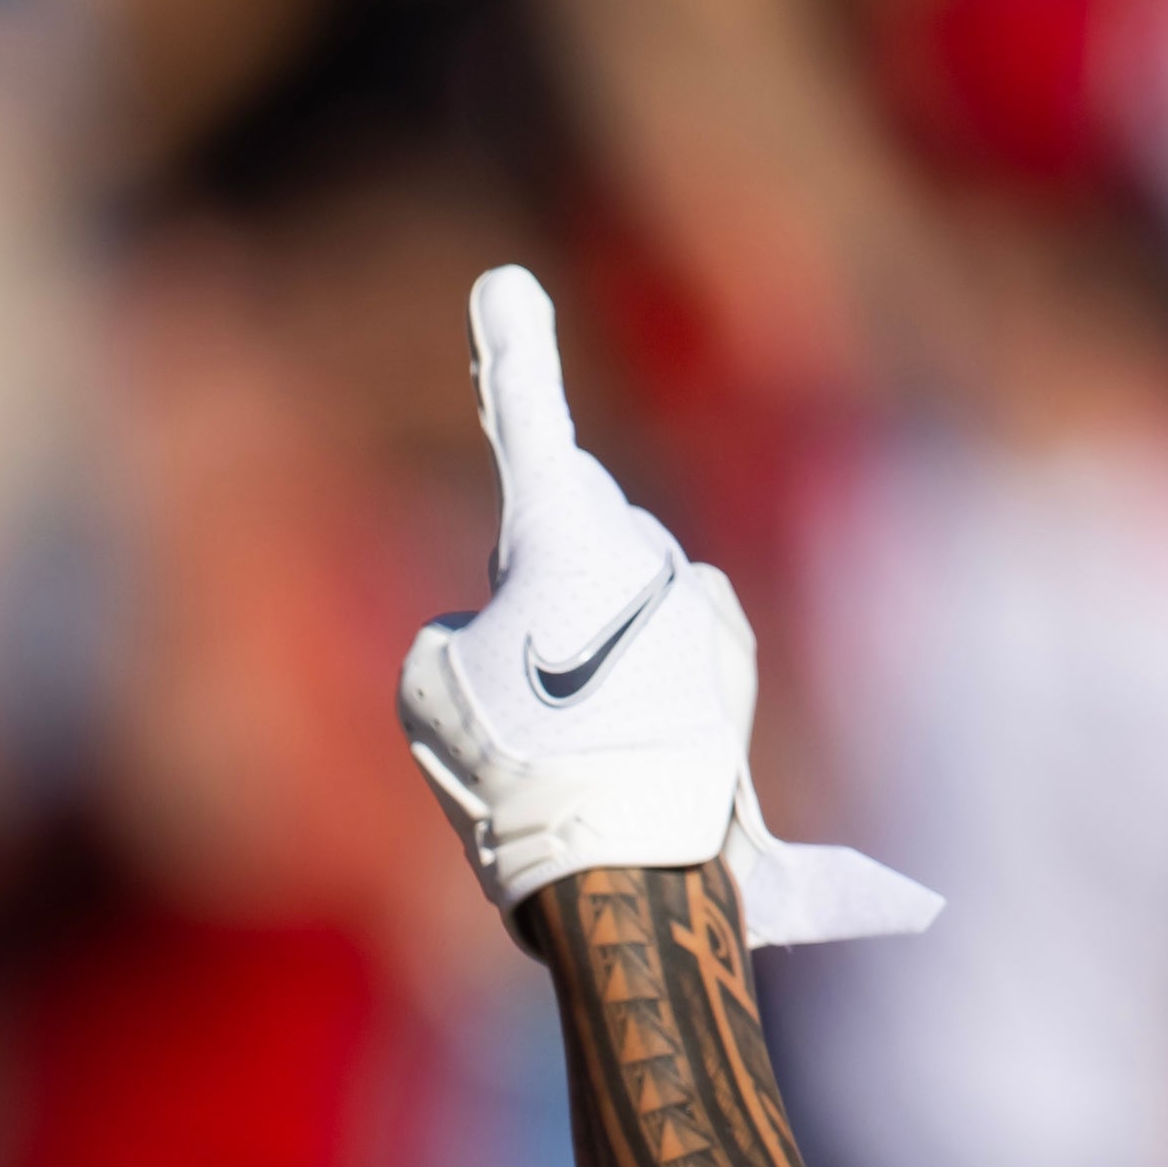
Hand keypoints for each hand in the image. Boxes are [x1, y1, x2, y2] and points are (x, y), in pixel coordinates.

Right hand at [395, 266, 934, 950]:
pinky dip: (646, 700)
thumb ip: (470, 629)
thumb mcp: (432, 687)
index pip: (525, 418)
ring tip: (574, 754)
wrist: (624, 883)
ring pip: (629, 608)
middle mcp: (648, 550)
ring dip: (599, 660)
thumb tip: (529, 638)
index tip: (505, 283)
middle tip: (518, 698)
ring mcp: (703, 610)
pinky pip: (674, 662)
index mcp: (563, 532)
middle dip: (548, 594)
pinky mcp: (735, 674)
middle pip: (579, 544)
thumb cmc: (510, 774)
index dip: (508, 351)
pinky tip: (626, 763)